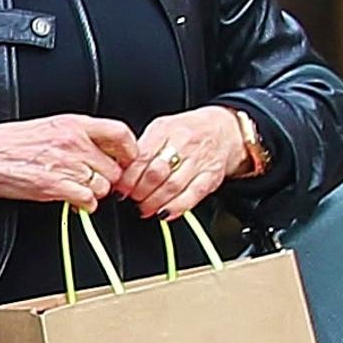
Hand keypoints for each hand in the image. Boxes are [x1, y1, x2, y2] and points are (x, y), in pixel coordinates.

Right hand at [0, 113, 137, 218]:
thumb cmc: (7, 145)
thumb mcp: (47, 128)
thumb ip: (77, 137)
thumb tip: (102, 150)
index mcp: (72, 124)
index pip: (119, 133)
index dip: (130, 150)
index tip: (127, 159)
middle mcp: (73, 142)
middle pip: (114, 167)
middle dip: (107, 178)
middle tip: (92, 181)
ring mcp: (66, 165)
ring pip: (103, 186)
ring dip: (94, 192)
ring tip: (76, 189)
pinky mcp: (56, 186)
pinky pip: (88, 201)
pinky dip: (83, 205)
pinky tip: (71, 199)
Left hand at [118, 105, 248, 221]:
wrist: (224, 128)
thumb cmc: (185, 131)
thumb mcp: (160, 129)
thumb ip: (141, 148)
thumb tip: (118, 171)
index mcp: (165, 129)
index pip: (141, 156)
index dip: (128, 177)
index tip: (120, 189)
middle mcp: (183, 143)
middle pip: (156, 173)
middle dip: (139, 191)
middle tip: (131, 199)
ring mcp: (199, 160)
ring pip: (173, 186)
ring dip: (154, 202)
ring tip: (144, 208)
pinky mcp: (211, 176)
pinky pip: (193, 195)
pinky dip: (176, 207)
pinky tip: (164, 213)